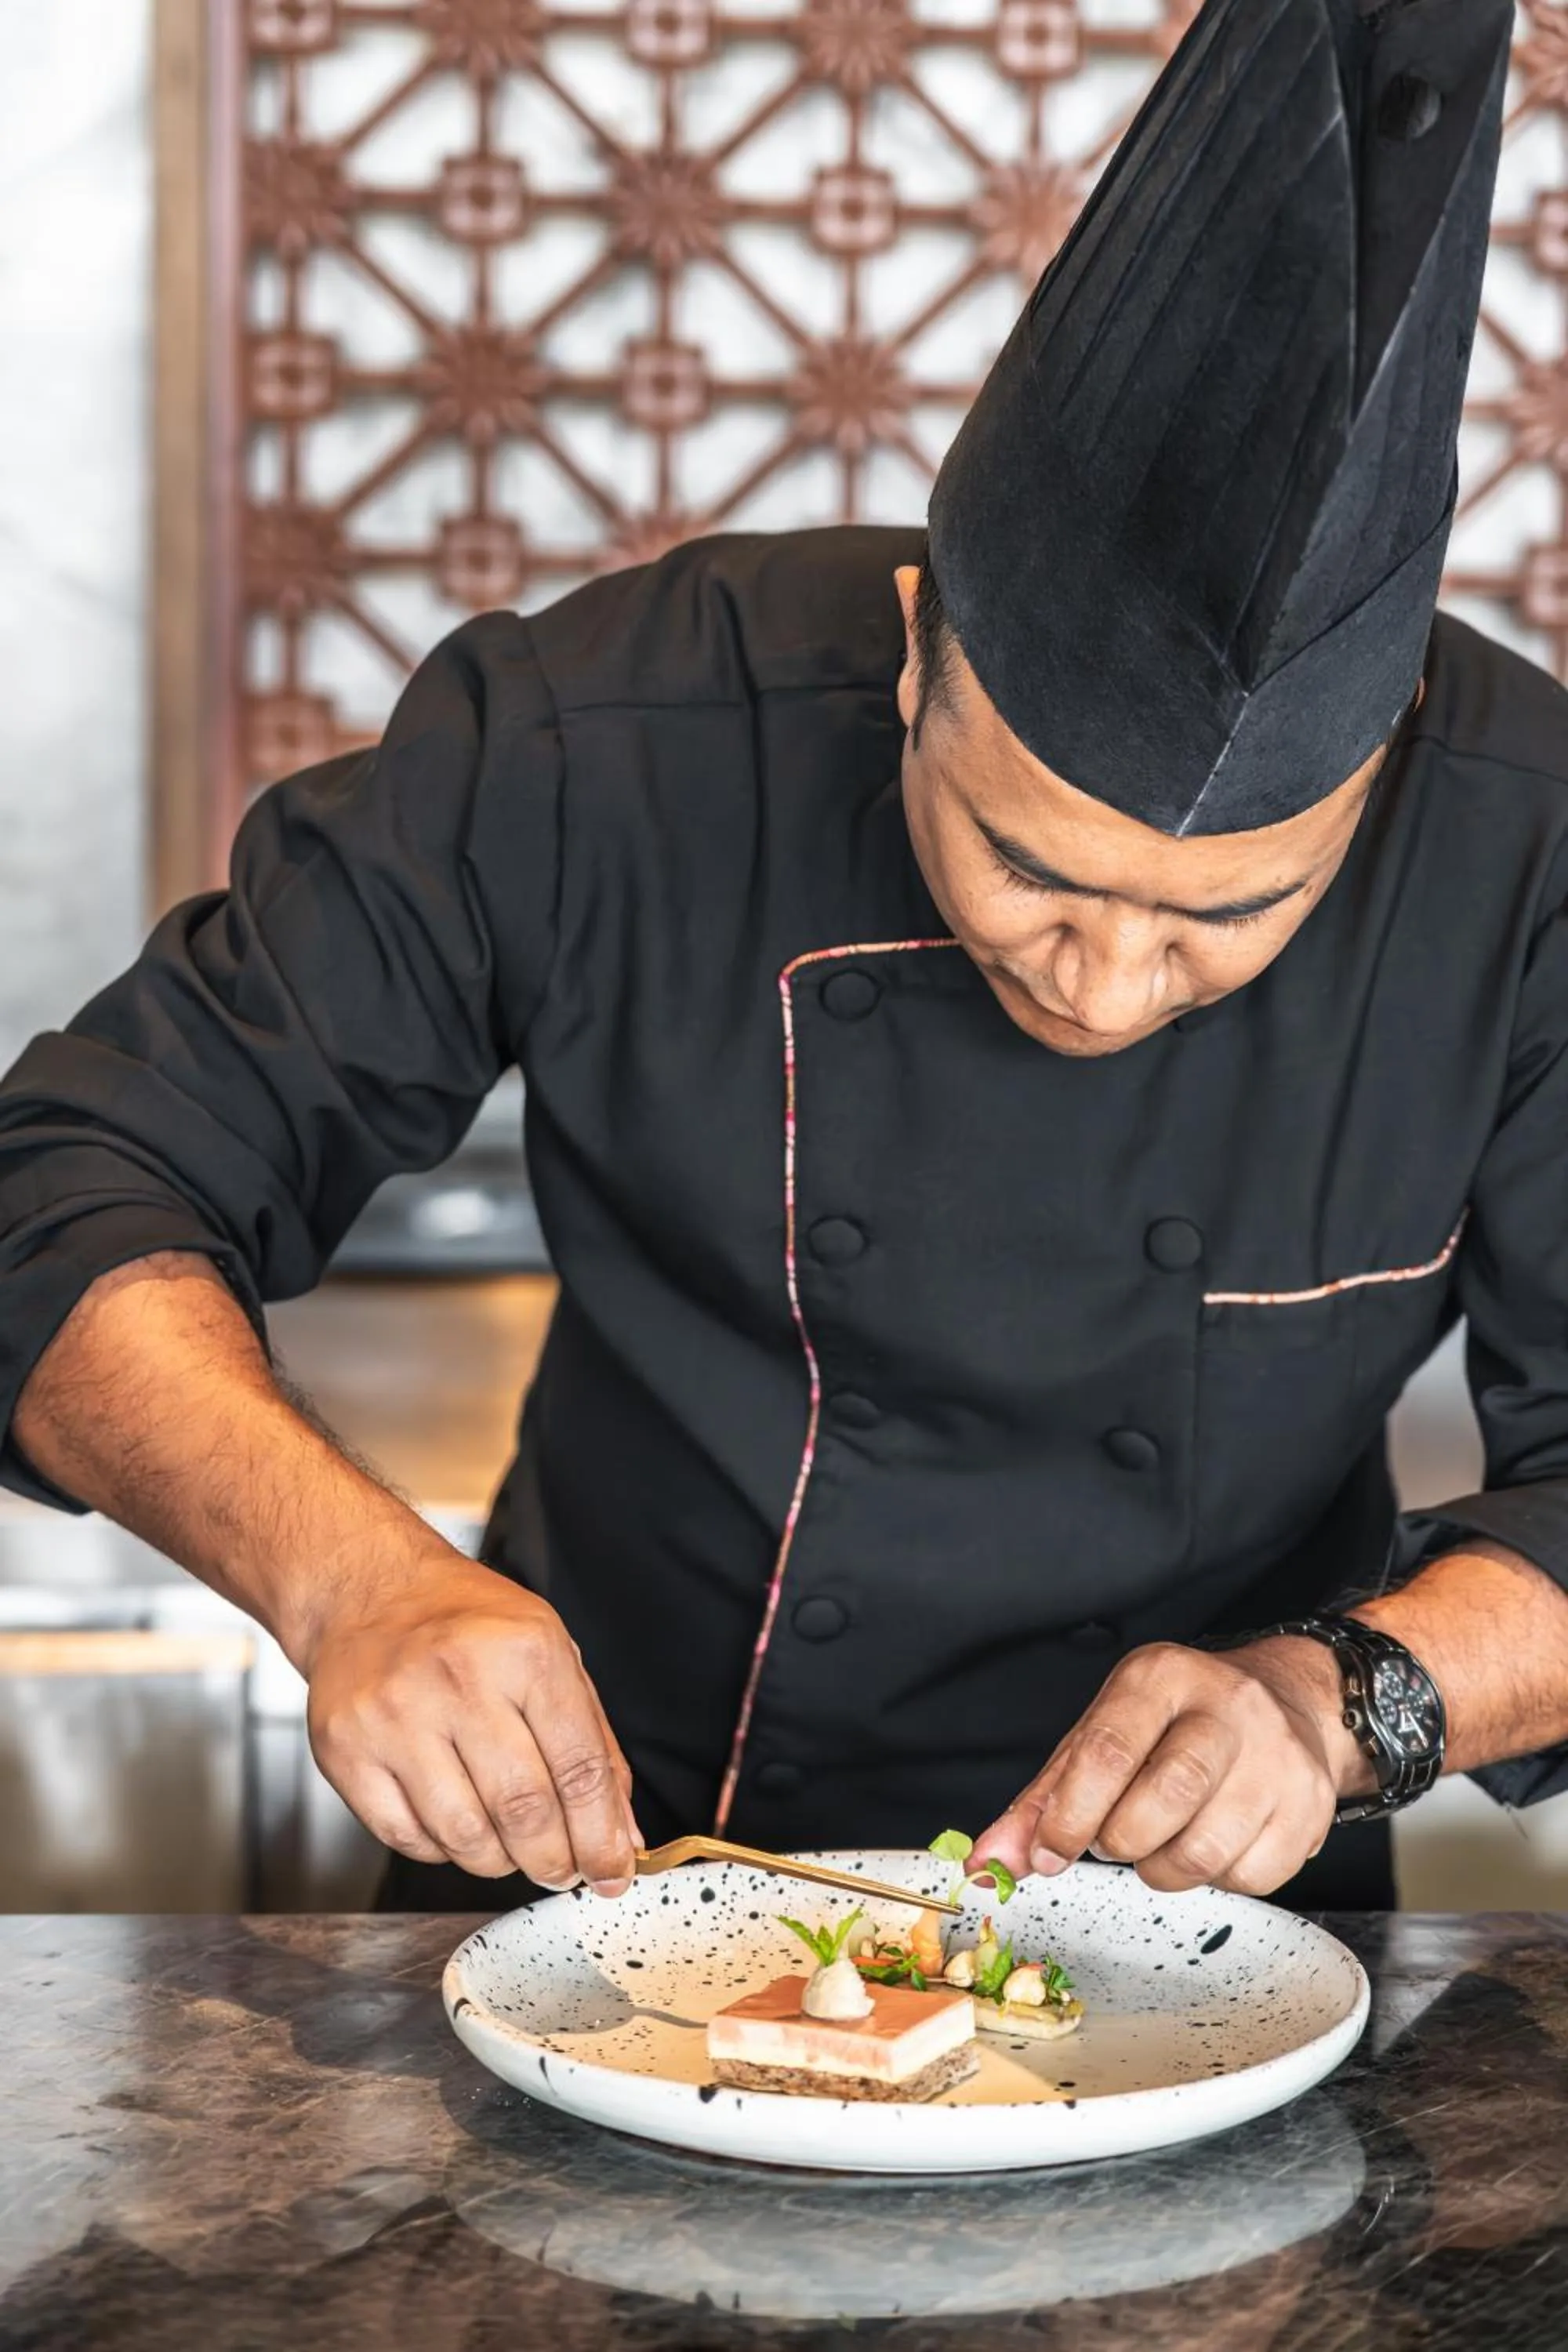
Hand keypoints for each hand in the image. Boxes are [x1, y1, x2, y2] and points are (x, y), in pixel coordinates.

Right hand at [306, 1550, 640, 1891]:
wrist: (369, 1591)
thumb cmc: (468, 1623)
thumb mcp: (552, 1654)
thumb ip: (594, 1745)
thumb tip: (621, 1834)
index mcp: (525, 1650)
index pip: (579, 1768)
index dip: (601, 1836)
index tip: (612, 1870)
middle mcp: (459, 1679)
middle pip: (525, 1810)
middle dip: (555, 1860)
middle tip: (562, 1870)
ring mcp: (395, 1716)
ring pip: (466, 1835)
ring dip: (500, 1862)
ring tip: (510, 1848)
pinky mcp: (347, 1750)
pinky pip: (407, 1837)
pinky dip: (442, 1850)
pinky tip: (456, 1825)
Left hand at [977, 1639, 1368, 1897]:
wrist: (1290, 1702)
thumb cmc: (1176, 1724)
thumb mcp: (1105, 1732)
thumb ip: (1045, 1798)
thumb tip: (988, 1863)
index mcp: (1162, 1677)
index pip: (1107, 1750)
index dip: (1068, 1815)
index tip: (1047, 1854)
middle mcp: (1227, 1708)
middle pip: (1162, 1801)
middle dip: (1120, 1841)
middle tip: (1114, 1837)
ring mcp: (1277, 1758)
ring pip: (1202, 1853)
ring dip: (1163, 1869)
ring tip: (1161, 1840)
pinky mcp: (1310, 1807)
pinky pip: (1248, 1879)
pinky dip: (1215, 1879)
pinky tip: (1211, 1842)